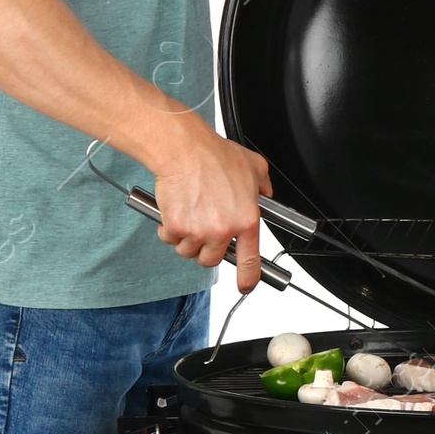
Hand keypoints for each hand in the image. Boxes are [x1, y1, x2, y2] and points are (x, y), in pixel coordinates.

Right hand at [149, 112, 272, 290]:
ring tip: (189, 214)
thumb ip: (263, 184)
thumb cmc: (215, 154)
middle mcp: (223, 230)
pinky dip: (168, 229)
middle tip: (203, 229)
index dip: (247, 278)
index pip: (250, 260)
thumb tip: (266, 193)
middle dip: (205, 248)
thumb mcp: (254, 166)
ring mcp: (198, 231)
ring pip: (188, 251)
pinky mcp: (175, 227)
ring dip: (186, 239)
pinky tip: (174, 210)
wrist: (184, 148)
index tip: (245, 284)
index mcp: (246, 220)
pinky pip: (169, 239)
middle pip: (211, 260)